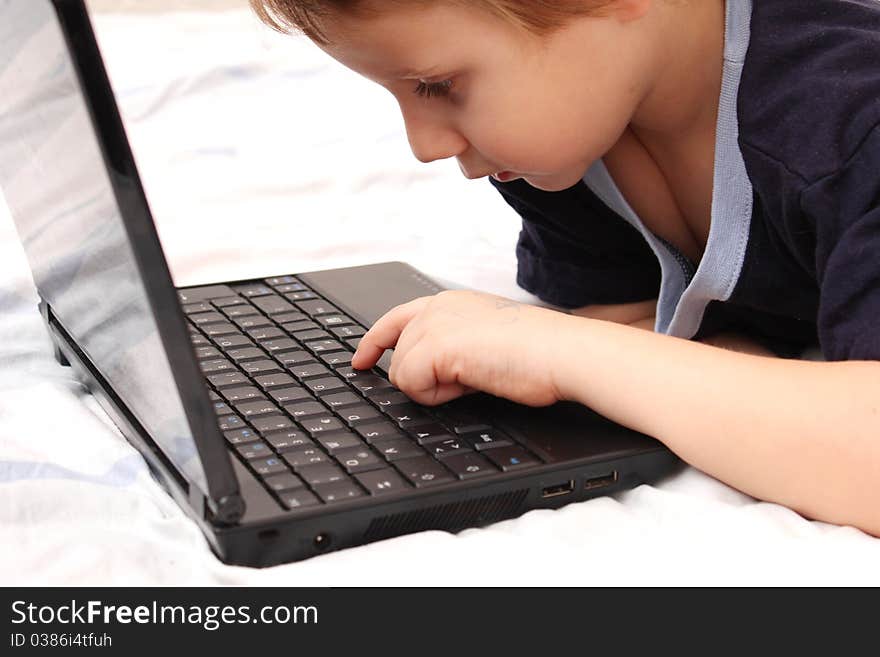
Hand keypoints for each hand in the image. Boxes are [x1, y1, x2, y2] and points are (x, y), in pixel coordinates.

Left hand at [350, 289, 572, 406]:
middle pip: (397, 356)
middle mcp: (436, 307)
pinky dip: (437, 396)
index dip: (373, 344)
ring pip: (401, 374)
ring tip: (477, 377)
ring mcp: (433, 324)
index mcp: (450, 302)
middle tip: (469, 379)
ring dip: (434, 388)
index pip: (396, 319)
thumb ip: (455, 347)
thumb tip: (436, 372)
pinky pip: (411, 385)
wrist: (561, 352)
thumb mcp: (487, 341)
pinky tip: (470, 383)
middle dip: (423, 378)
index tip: (361, 362)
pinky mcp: (434, 346)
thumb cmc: (540, 352)